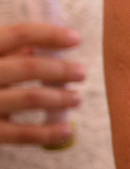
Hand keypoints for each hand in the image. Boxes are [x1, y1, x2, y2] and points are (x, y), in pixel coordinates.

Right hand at [0, 23, 83, 145]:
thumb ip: (5, 51)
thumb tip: (38, 47)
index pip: (18, 34)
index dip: (50, 34)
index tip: (76, 39)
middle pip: (29, 66)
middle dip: (60, 69)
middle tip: (82, 72)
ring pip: (29, 98)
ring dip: (59, 98)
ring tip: (76, 98)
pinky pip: (20, 134)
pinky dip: (47, 133)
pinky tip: (66, 130)